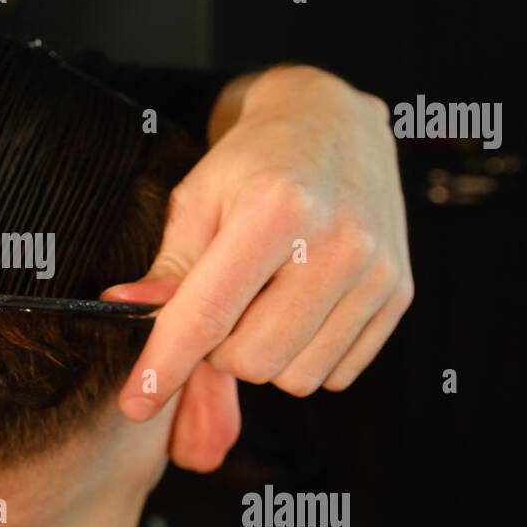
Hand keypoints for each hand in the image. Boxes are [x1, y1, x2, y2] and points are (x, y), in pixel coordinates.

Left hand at [103, 65, 413, 470]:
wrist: (334, 123)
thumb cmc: (254, 162)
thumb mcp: (198, 198)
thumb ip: (169, 265)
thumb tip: (127, 311)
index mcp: (277, 209)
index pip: (209, 314)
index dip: (165, 365)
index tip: (134, 403)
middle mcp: (338, 242)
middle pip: (253, 359)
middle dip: (218, 350)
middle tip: (219, 306)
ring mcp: (376, 271)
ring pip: (295, 377)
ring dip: (263, 355)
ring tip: (261, 300)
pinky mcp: (399, 293)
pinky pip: (336, 373)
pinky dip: (303, 356)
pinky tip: (297, 306)